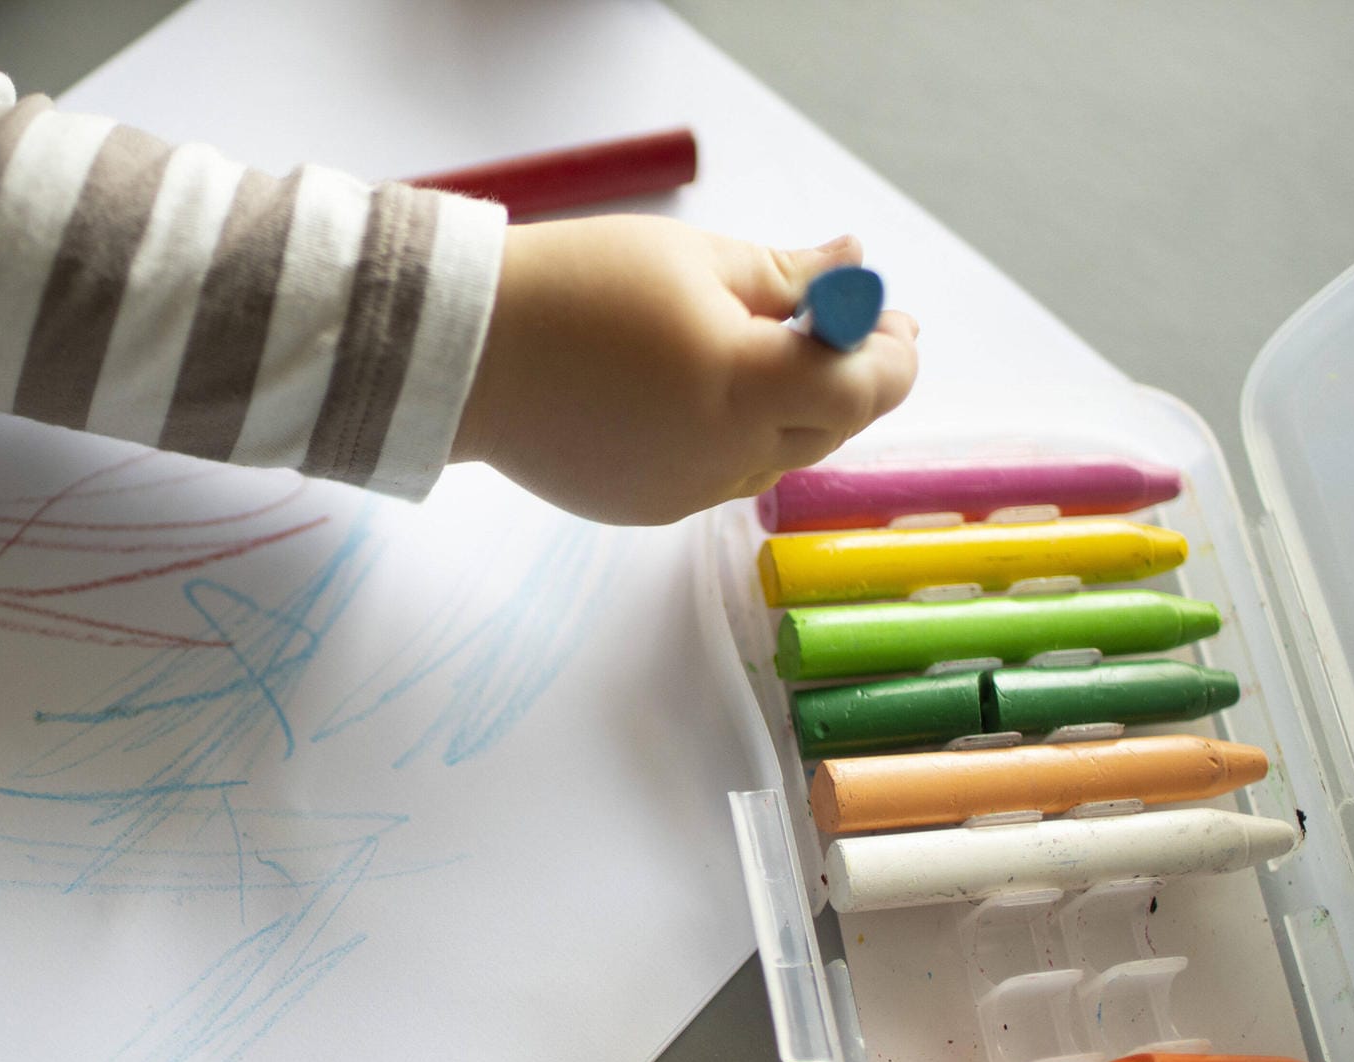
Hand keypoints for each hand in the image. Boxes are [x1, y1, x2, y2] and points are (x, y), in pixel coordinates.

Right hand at [453, 216, 917, 524]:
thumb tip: (855, 263)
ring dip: (792, 412)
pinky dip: (733, 438)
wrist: (460, 352)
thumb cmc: (576, 287)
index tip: (892, 318)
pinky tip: (701, 393)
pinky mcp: (644, 509)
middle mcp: (724, 457)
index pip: (866, 386)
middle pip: (831, 429)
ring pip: (775, 459)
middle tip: (847, 328)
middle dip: (851, 379)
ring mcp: (683, 493)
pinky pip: (718, 476)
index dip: (893, 353)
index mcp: (744, 387)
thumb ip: (789, 277)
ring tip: (766, 354)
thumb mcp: (694, 259)